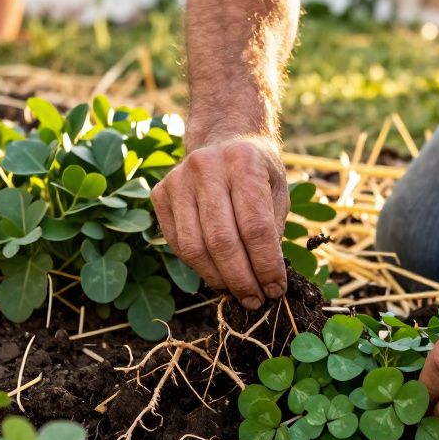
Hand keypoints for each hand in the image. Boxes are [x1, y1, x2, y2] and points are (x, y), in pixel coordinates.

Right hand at [151, 136, 289, 308]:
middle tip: (257, 300)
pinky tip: (217, 275)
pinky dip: (198, 267)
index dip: (266, 265)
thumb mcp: (278, 192)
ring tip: (237, 293)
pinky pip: (177, 244)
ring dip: (218, 280)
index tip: (277, 289)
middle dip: (242, 280)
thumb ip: (272, 231)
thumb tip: (267, 282)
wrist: (224, 138)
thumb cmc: (257, 172)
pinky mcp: (160, 193)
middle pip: (221, 241)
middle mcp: (206, 166)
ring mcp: (177, 179)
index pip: (255, 227)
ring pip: (194, 248)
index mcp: (243, 162)